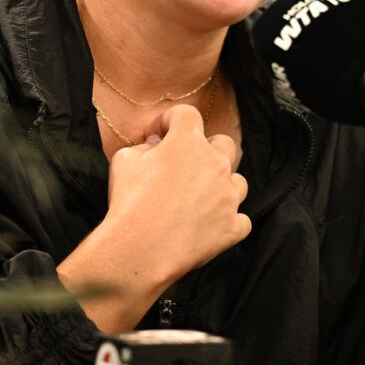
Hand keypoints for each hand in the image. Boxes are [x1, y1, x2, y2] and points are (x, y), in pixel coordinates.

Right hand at [56, 104, 249, 332]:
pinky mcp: (233, 227)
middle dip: (204, 149)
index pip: (187, 114)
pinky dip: (227, 220)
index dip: (169, 120)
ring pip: (237, 181)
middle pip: (223, 143)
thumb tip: (155, 146)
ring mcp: (229, 196)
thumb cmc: (128, 202)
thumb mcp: (124, 161)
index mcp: (188, 141)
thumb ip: (143, 146)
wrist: (140, 250)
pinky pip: (240, 219)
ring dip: (220, 184)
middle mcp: (216, 164)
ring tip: (199, 197)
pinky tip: (209, 225)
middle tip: (183, 165)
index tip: (156, 135)